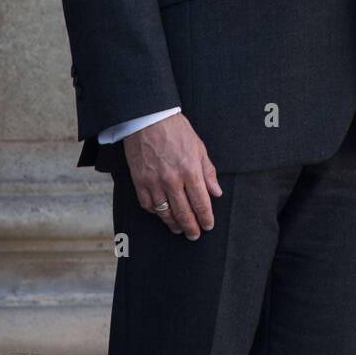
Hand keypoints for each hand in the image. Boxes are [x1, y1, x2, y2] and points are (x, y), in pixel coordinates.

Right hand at [123, 113, 222, 238]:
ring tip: (179, 229)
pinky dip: (156, 212)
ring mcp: (154, 182)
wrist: (148, 119)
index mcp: (190, 170)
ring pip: (165, 212)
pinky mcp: (139, 182)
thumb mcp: (198, 147)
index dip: (205, 217)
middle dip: (191, 227)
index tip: (208, 226)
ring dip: (173, 224)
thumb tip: (216, 192)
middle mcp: (172, 180)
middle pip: (184, 212)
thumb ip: (208, 171)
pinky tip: (162, 214)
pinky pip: (148, 205)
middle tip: (195, 235)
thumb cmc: (176, 130)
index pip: (200, 202)